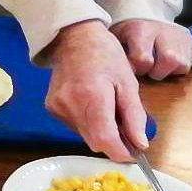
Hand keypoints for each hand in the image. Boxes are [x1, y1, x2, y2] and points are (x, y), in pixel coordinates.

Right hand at [45, 19, 148, 161]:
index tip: (132, 153)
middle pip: (94, 141)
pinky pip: (74, 127)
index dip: (120, 152)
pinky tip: (90, 106)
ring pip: (84, 136)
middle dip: (112, 141)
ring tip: (106, 110)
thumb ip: (134, 116)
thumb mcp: (128, 83)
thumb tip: (140, 145)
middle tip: (124, 126)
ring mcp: (57, 107)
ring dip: (99, 132)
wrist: (74, 38)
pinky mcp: (51, 108)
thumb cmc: (106, 56)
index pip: (105, 139)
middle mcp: (70, 105)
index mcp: (93, 96)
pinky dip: (87, 124)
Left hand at [111, 18, 191, 80]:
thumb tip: (126, 72)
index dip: (138, 68)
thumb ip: (121, 54)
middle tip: (149, 68)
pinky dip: (177, 67)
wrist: (146, 9)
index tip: (134, 66)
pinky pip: (188, 63)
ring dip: (168, 70)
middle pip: (169, 60)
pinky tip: (166, 60)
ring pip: (182, 64)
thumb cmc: (129, 28)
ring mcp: (179, 35)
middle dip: (157, 71)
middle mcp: (163, 31)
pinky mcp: (189, 40)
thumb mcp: (118, 36)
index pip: (143, 59)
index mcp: (141, 29)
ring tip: (158, 64)